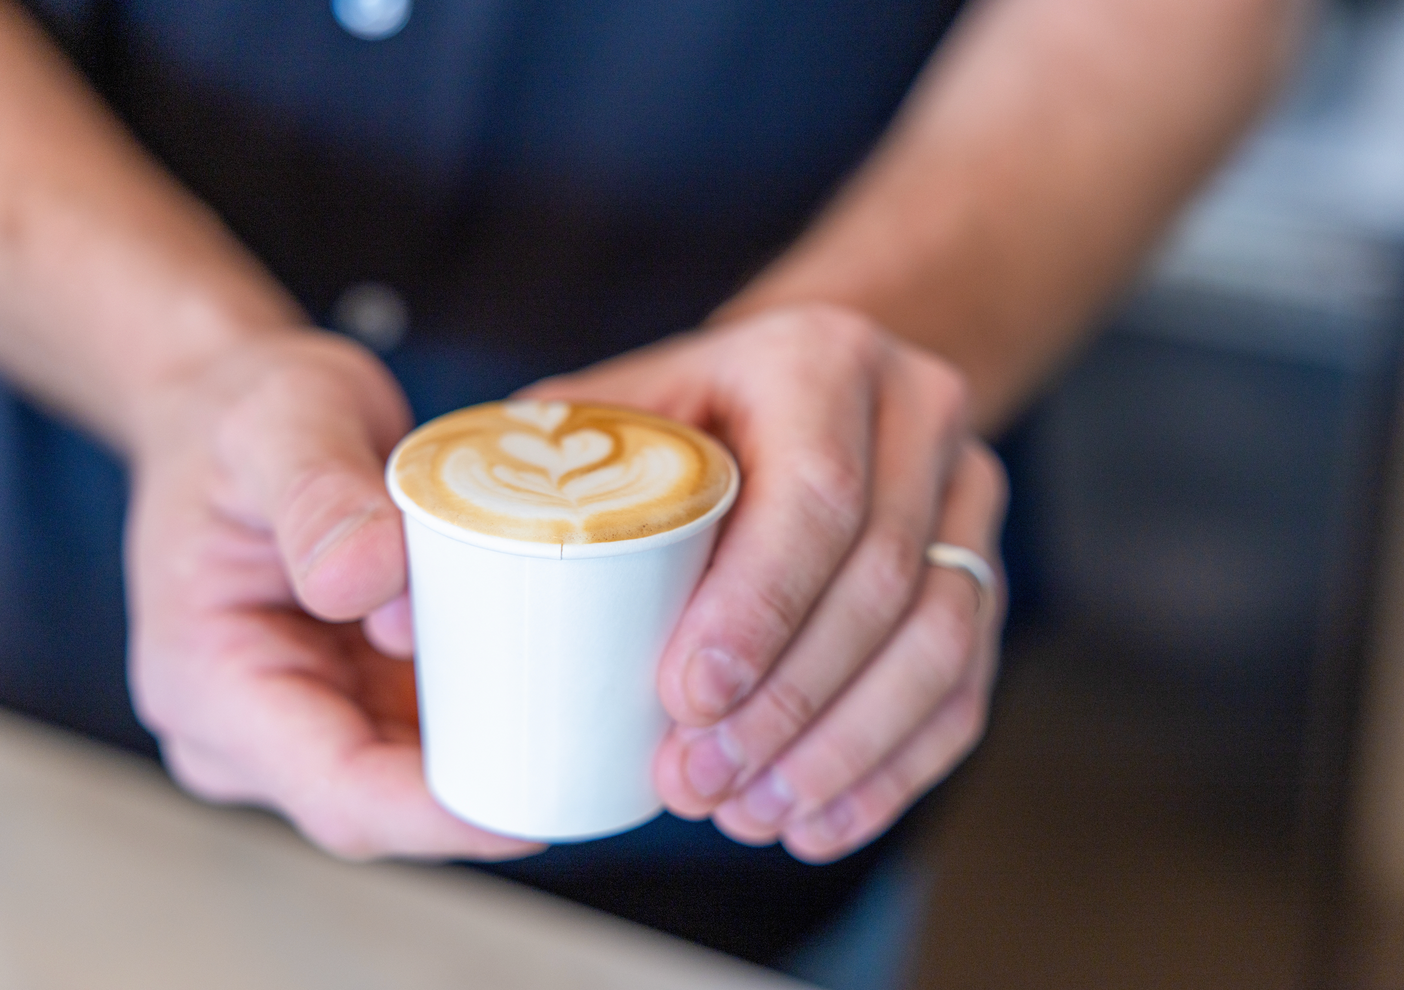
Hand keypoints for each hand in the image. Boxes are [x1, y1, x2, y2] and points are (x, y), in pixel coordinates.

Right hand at [124, 330, 541, 860]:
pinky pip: (428, 737)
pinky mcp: (351, 700)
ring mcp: (302, 720)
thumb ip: (318, 492)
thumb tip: (362, 583)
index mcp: (206, 680)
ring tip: (588, 722)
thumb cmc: (245, 414)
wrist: (234, 410)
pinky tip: (554, 689)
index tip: (533, 808)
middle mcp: (246, 727)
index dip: (438, 816)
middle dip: (486, 795)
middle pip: (382, 803)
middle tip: (594, 754)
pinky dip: (489, 720)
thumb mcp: (281, 418)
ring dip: (497, 759)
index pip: (336, 789)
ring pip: (413, 780)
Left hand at [522, 303, 1007, 861]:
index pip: (813, 494)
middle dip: (788, 704)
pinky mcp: (983, 569)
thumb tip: (419, 565)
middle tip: (699, 784)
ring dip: (843, 748)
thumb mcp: (622, 397)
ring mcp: (968, 494)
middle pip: (879, 581)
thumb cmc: (694, 405)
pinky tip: (820, 820)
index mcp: (818, 359)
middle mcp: (916, 414)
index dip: (758, 608)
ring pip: (939, 641)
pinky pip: (964, 682)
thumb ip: (544, 460)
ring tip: (752, 815)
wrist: (815, 389)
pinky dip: (894, 765)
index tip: (684, 698)